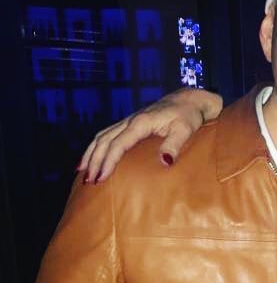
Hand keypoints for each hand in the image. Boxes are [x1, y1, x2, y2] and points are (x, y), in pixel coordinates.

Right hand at [77, 88, 222, 183]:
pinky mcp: (129, 123)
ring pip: (101, 137)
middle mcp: (130, 121)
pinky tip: (90, 159)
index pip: (118, 144)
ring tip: (82, 173)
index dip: (108, 162)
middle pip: (104, 142)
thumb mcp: (185, 130)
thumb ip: (174, 144)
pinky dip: (95, 147)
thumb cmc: (188, 116)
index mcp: (141, 123)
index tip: (101, 178)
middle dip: (94, 162)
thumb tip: (165, 162)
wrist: (188, 100)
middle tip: (88, 182)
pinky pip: (106, 135)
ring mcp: (128, 121)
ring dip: (90, 155)